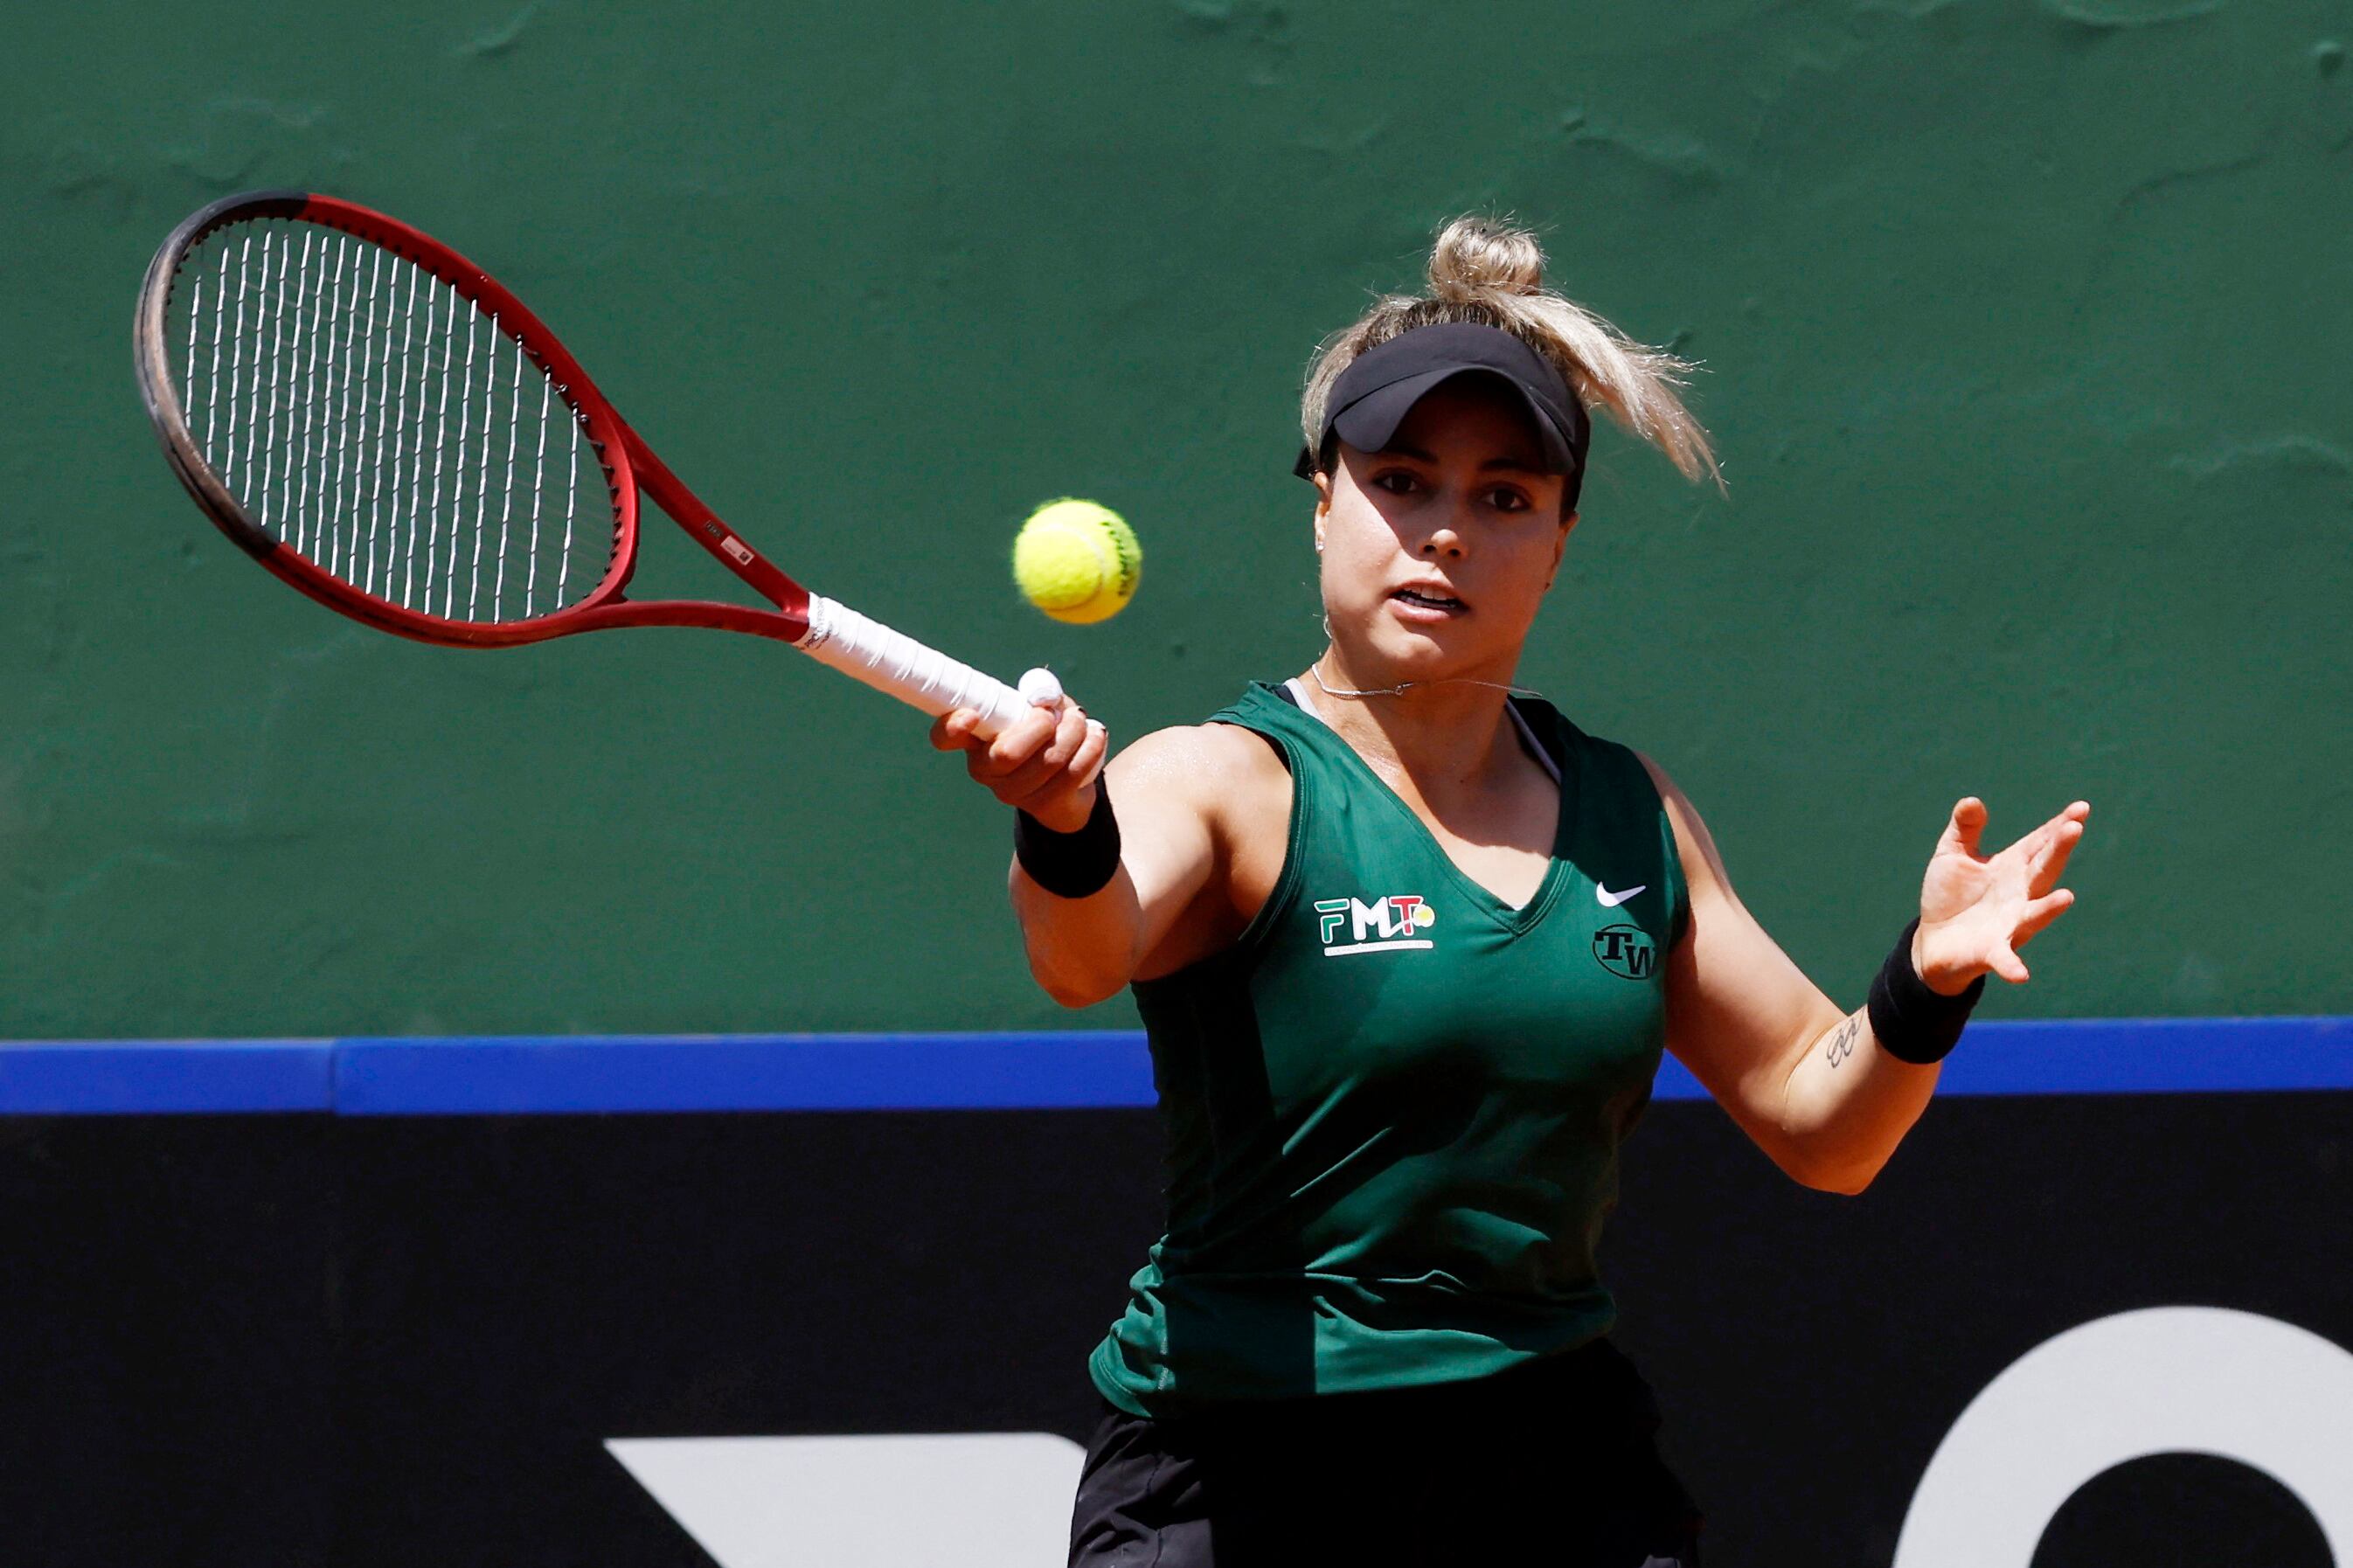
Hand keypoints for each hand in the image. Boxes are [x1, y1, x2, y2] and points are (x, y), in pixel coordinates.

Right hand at [930, 694, 1107, 832]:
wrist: (1066, 784)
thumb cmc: (1046, 733)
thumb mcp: (1041, 707)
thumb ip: (1040, 694)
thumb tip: (1044, 697)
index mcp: (974, 738)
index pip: (945, 736)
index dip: (952, 727)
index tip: (971, 716)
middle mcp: (985, 768)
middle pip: (1006, 754)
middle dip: (1041, 727)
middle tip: (1054, 715)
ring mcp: (1010, 790)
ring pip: (1047, 762)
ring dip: (1073, 733)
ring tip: (1080, 720)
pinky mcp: (1040, 804)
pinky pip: (1070, 774)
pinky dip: (1090, 748)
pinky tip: (1095, 735)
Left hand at [1914, 797, 2089, 991]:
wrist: (1933, 940)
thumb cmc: (1950, 895)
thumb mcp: (1952, 855)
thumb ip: (1965, 828)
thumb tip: (1973, 801)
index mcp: (2013, 867)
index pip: (2041, 842)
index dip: (2060, 825)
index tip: (2081, 808)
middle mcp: (2020, 894)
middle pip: (2043, 870)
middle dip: (2058, 850)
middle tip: (2074, 828)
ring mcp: (2010, 923)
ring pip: (2034, 914)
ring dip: (2049, 908)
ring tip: (2066, 898)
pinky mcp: (1991, 951)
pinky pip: (2005, 959)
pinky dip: (2012, 966)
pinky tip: (2021, 975)